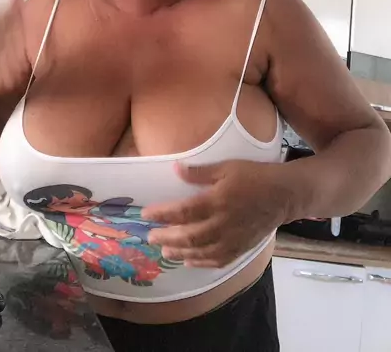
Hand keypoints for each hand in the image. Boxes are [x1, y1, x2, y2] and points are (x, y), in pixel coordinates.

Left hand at [142, 160, 288, 267]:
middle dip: (167, 237)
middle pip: (189, 236)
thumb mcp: (227, 167)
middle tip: (150, 237)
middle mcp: (223, 224)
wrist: (284, 195)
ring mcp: (232, 239)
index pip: (184, 211)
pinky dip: (201, 262)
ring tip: (165, 251)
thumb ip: (200, 172)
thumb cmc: (254, 176)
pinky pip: (217, 260)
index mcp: (217, 201)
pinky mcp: (240, 248)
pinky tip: (190, 260)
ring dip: (180, 252)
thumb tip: (175, 169)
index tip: (146, 214)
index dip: (163, 214)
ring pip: (201, 251)